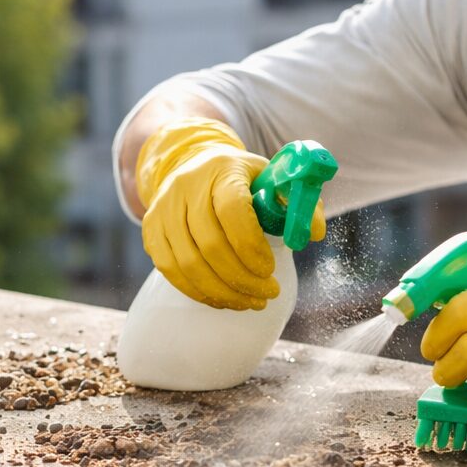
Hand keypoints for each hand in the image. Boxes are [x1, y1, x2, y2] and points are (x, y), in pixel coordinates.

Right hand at [137, 119, 325, 309]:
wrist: (193, 164)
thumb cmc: (242, 178)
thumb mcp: (272, 179)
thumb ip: (298, 203)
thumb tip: (315, 233)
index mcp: (222, 169)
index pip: (233, 210)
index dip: (252, 247)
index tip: (271, 269)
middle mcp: (187, 186)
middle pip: (211, 244)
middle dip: (242, 279)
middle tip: (268, 295)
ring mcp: (164, 209)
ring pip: (188, 263)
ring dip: (222, 292)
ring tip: (250, 302)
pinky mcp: (151, 230)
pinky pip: (171, 270)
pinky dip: (198, 292)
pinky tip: (222, 299)